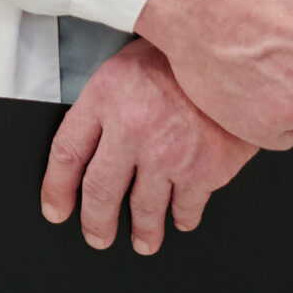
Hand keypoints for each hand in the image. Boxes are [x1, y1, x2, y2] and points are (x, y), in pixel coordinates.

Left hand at [41, 40, 256, 255]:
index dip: (56, 187)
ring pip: (143, 210)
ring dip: (141, 231)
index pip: (67, 152)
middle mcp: (133, 128)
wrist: (236, 53)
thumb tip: (86, 146)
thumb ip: (105, 102)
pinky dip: (182, 217)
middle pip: (99, 191)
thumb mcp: (129, 64)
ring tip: (142, 239)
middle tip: (97, 235)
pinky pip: (186, 209)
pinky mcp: (204, 170)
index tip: (56, 207)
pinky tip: (180, 217)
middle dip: (95, 222)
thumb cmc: (182, 56)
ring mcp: (168, 153)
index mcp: (107, 96)